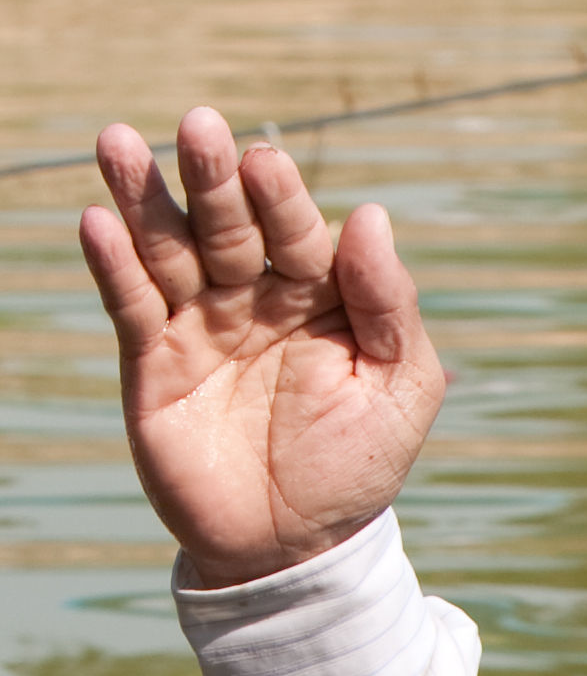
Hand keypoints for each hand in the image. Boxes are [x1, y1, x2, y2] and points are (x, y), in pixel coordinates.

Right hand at [80, 105, 444, 584]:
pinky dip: (113, 265)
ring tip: (118, 142)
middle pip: (229, 224)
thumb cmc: (354, 468)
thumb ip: (391, 309)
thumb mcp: (399, 393)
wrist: (293, 548)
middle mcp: (253, 296)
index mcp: (318, 294)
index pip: (298, 231)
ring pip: (168, 249)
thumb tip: (371, 216)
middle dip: (212, 177)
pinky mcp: (152, 360)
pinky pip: (131, 305)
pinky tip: (98, 223)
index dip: (282, 198)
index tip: (265, 166)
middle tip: (198, 127)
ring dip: (143, 196)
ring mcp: (199, 323)